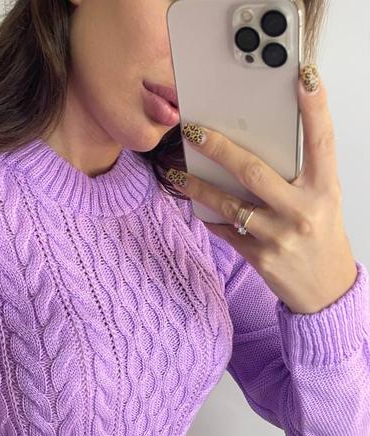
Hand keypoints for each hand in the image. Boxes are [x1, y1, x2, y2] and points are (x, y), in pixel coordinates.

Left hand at [171, 64, 357, 314]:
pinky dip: (210, 218)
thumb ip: (302, 173)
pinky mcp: (261, 258)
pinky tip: (197, 206)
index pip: (323, 141)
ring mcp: (279, 236)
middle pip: (254, 172)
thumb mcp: (324, 199)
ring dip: (199, 187)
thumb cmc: (322, 234)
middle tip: (195, 131)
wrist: (325, 289)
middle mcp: (303, 211)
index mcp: (325, 188)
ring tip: (179, 173)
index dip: (315, 108)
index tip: (303, 78)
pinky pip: (227, 232)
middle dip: (220, 149)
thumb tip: (259, 141)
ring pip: (230, 204)